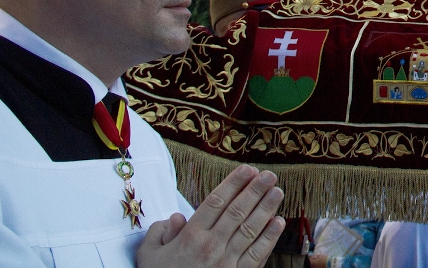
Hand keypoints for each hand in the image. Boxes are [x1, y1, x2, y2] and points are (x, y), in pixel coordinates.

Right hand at [136, 165, 285, 267]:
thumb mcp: (149, 256)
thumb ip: (160, 232)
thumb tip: (177, 217)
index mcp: (190, 237)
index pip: (215, 202)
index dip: (233, 183)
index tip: (247, 169)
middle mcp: (210, 247)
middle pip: (237, 211)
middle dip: (255, 190)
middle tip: (269, 174)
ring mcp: (226, 263)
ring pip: (250, 229)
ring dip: (266, 208)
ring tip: (278, 191)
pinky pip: (256, 255)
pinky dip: (269, 238)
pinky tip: (279, 223)